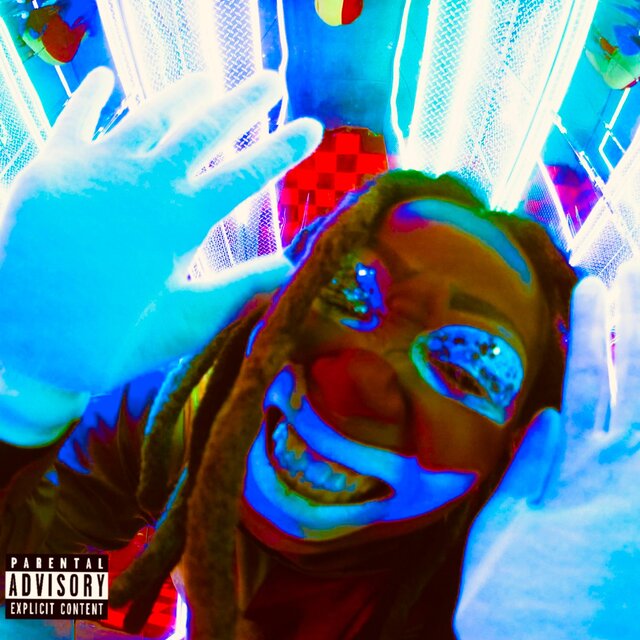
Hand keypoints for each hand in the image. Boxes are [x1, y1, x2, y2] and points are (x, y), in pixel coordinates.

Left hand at [0, 68, 321, 393]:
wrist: (18, 341)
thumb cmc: (110, 340)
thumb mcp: (185, 321)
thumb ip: (240, 289)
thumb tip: (294, 268)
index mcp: (180, 220)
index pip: (245, 174)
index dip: (282, 149)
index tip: (313, 127)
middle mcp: (143, 182)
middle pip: (204, 130)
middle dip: (243, 104)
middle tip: (272, 80)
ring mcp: (95, 168)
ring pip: (148, 117)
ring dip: (181, 95)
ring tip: (207, 79)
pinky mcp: (51, 168)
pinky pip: (74, 120)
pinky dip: (89, 97)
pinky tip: (103, 78)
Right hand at [455, 263, 639, 639]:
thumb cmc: (515, 601)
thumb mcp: (504, 530)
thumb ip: (529, 468)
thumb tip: (544, 414)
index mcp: (581, 466)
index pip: (591, 379)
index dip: (592, 329)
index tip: (591, 284)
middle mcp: (624, 472)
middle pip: (637, 381)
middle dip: (637, 325)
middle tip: (638, 274)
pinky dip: (635, 418)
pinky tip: (632, 398)